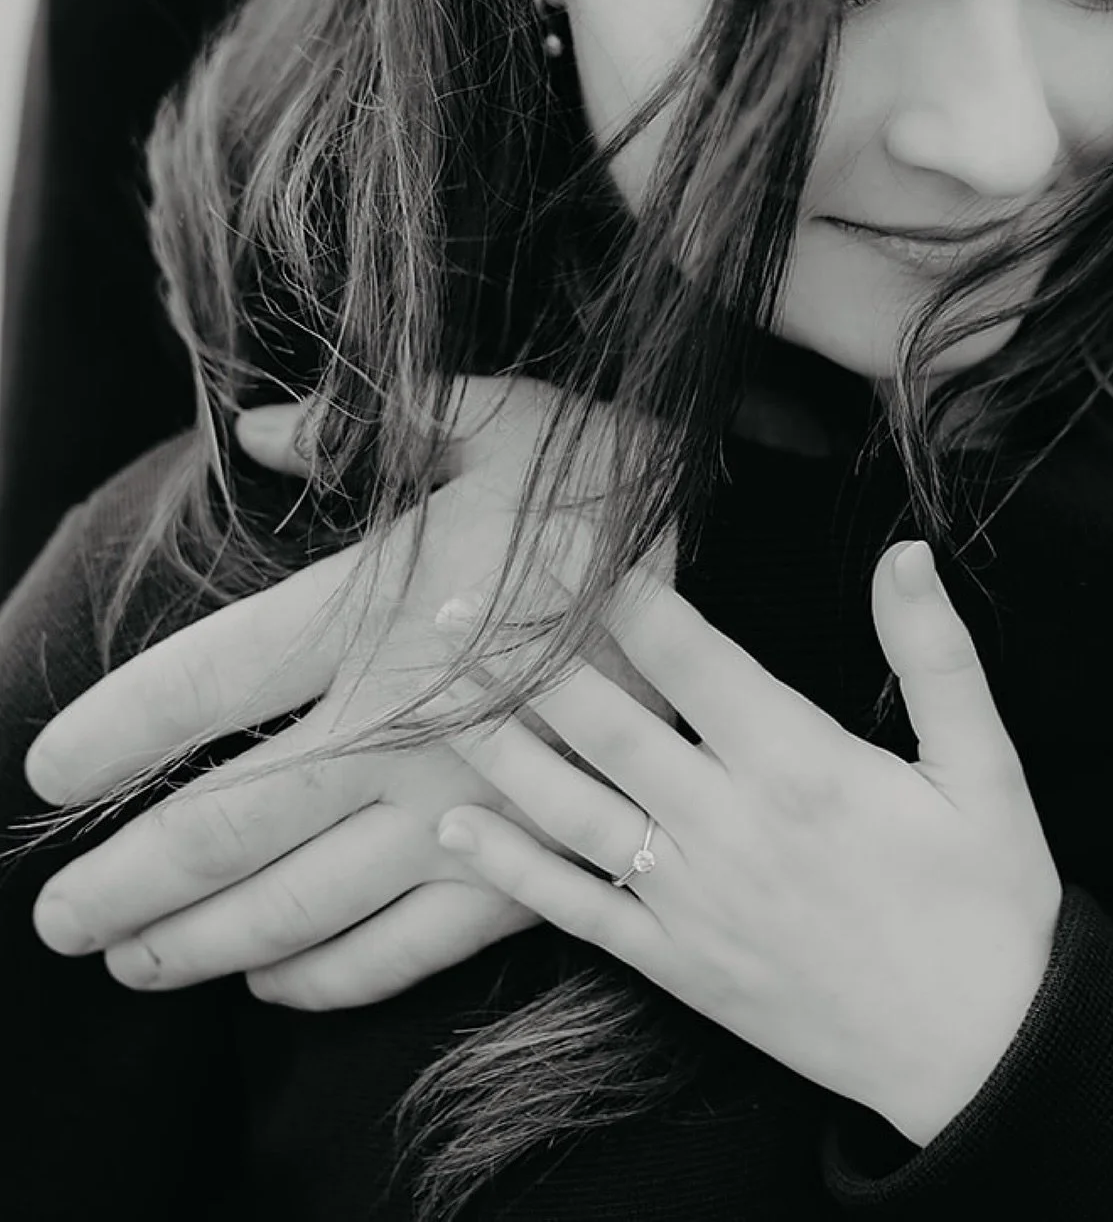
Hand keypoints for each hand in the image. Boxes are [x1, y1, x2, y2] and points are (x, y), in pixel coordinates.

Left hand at [26, 376, 675, 1009]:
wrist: (748, 559)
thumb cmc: (609, 474)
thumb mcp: (494, 417)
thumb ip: (364, 423)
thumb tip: (247, 429)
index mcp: (380, 610)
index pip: (206, 684)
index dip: (115, 731)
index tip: (48, 766)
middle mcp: (404, 724)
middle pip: (229, 831)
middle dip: (129, 887)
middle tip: (59, 927)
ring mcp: (468, 803)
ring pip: (304, 908)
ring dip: (205, 949)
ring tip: (136, 968)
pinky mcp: (534, 852)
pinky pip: (415, 947)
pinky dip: (334, 979)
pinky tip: (278, 988)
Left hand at [431, 539, 1062, 1147]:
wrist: (982, 1055)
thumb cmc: (989, 900)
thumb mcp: (985, 766)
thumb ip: (934, 654)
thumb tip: (904, 552)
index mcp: (799, 765)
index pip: (687, 654)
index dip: (621, 589)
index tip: (570, 538)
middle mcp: (726, 827)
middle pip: (604, 721)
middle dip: (527, 654)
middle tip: (456, 603)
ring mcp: (691, 902)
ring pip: (570, 808)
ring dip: (498, 744)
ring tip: (436, 691)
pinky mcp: (677, 965)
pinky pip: (576, 911)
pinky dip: (509, 871)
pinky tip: (456, 829)